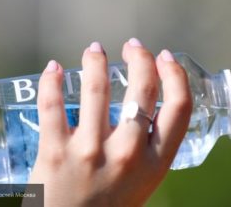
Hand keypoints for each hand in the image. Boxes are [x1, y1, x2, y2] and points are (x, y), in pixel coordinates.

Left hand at [27, 39, 191, 206]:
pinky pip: (52, 105)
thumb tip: (148, 107)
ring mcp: (89, 151)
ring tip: (94, 50)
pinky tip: (53, 68)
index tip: (166, 57)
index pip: (180, 108)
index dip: (176, 75)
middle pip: (142, 91)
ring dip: (96, 61)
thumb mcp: (144, 183)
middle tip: (133, 46)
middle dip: (140, 59)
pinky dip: (51, 80)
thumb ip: (150, 148)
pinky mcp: (54, 152)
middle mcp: (128, 154)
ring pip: (96, 89)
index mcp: (156, 163)